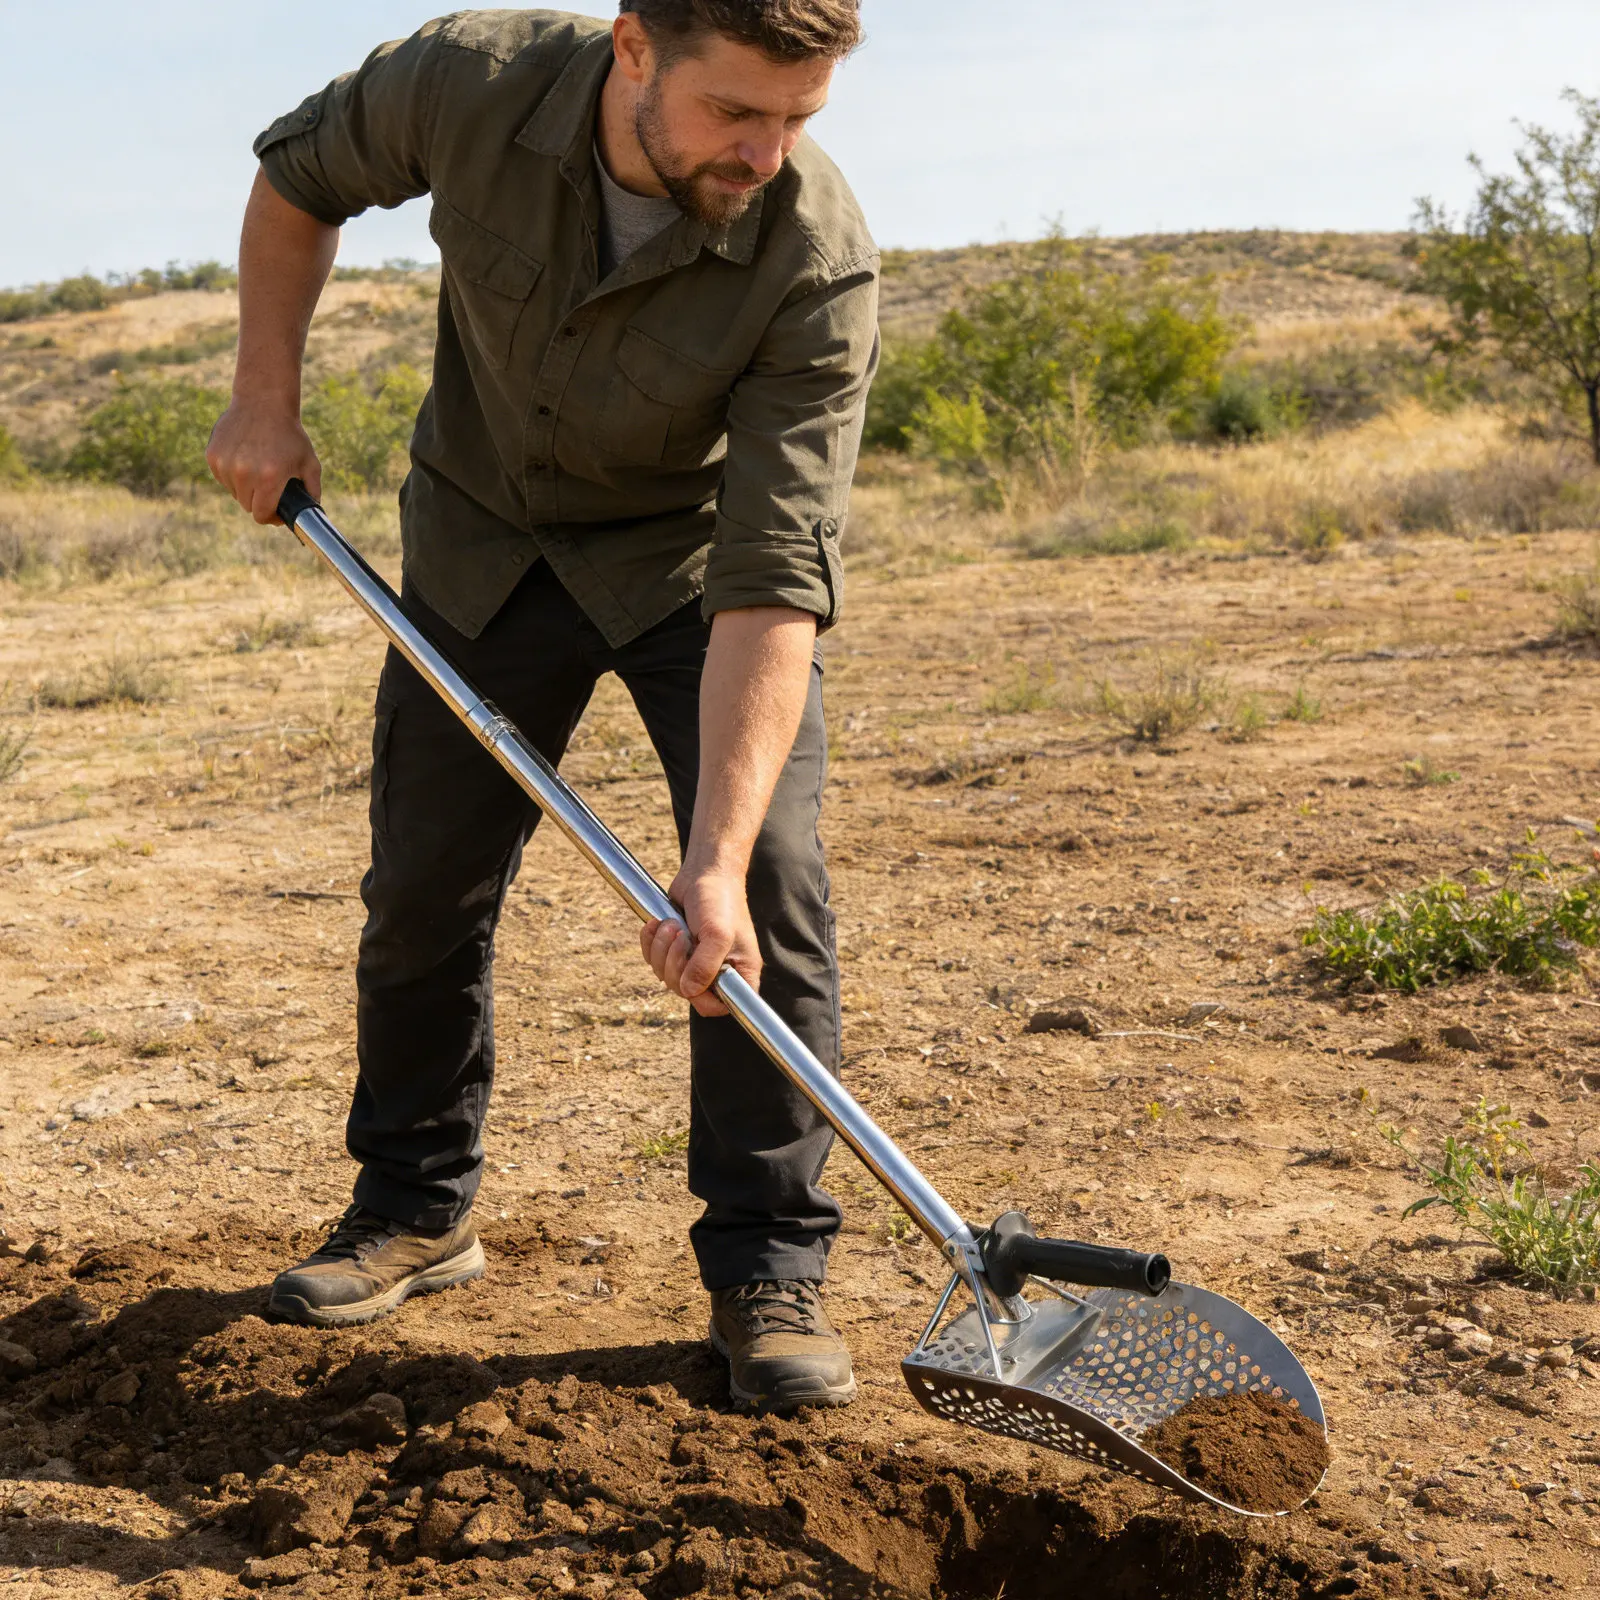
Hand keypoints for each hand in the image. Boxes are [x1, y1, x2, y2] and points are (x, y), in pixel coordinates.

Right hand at [206, 400, 321, 525]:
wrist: (263, 402)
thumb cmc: (290, 435)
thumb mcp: (310, 464)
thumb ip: (313, 492)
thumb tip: (312, 514)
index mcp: (268, 478)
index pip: (260, 515)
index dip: (270, 517)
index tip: (277, 512)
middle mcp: (243, 473)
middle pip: (247, 505)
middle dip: (259, 502)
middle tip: (269, 489)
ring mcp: (225, 463)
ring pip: (234, 492)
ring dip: (245, 488)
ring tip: (257, 471)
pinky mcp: (212, 455)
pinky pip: (222, 477)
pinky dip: (232, 475)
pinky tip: (243, 460)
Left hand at [639, 867, 759, 1017]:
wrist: (704, 873)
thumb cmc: (720, 900)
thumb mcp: (718, 933)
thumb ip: (705, 966)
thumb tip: (688, 991)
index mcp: (738, 973)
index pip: (719, 1007)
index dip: (701, 998)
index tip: (692, 975)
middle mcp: (717, 972)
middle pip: (685, 992)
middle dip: (675, 963)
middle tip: (680, 935)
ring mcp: (695, 962)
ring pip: (666, 977)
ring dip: (661, 949)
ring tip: (672, 924)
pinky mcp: (676, 950)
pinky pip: (653, 961)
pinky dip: (650, 942)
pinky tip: (657, 924)